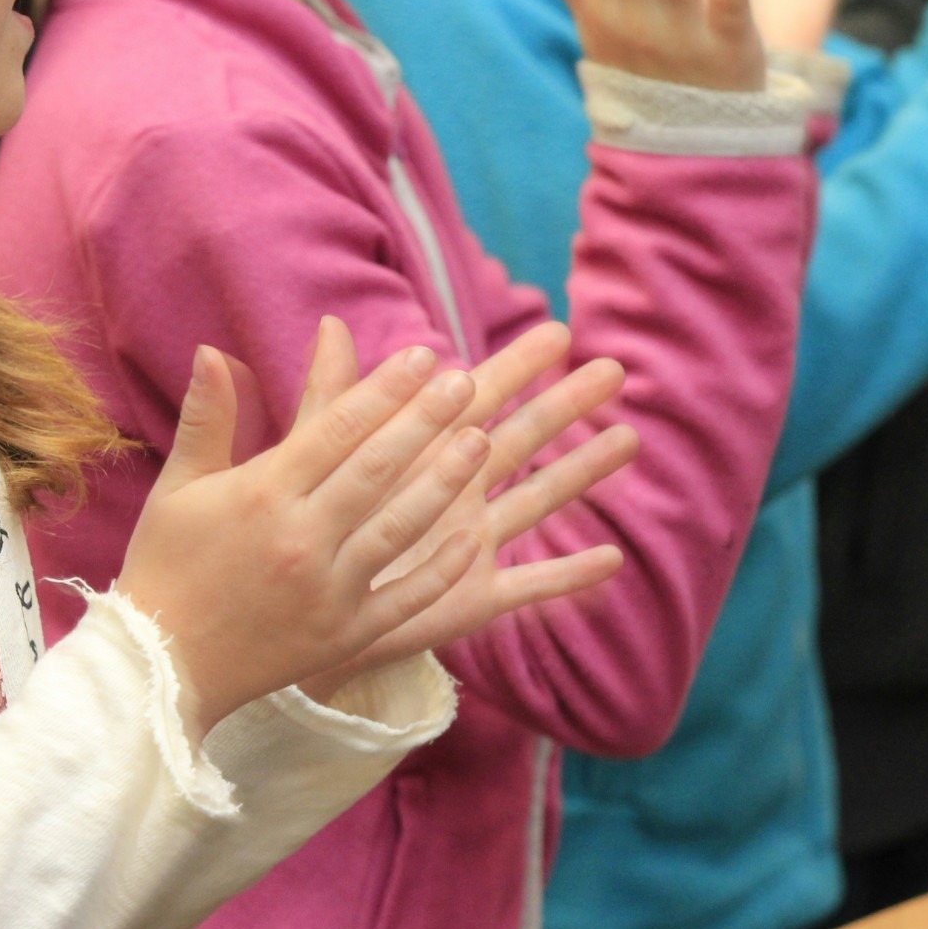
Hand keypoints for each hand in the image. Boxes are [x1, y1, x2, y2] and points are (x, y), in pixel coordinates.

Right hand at [118, 329, 492, 733]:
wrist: (160, 669)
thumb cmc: (166, 568)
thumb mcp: (178, 487)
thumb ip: (207, 417)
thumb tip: (212, 349)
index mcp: (261, 494)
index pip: (335, 429)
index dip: (383, 389)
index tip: (423, 356)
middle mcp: (299, 538)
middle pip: (376, 468)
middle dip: (425, 421)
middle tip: (466, 382)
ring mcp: (326, 591)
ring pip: (398, 527)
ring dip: (444, 483)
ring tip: (481, 441)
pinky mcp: (344, 636)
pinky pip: (404, 599)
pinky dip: (440, 571)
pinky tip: (475, 538)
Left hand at [292, 322, 638, 697]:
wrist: (300, 607)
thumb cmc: (312, 524)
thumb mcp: (317, 457)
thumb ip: (334, 397)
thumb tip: (328, 321)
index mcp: (424, 453)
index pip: (479, 397)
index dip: (518, 365)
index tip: (559, 331)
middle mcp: (459, 490)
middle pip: (523, 438)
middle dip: (567, 405)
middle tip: (613, 369)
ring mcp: (474, 541)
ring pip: (539, 498)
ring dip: (582, 471)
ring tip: (627, 440)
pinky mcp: (476, 595)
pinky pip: (531, 584)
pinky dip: (569, 575)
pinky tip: (613, 560)